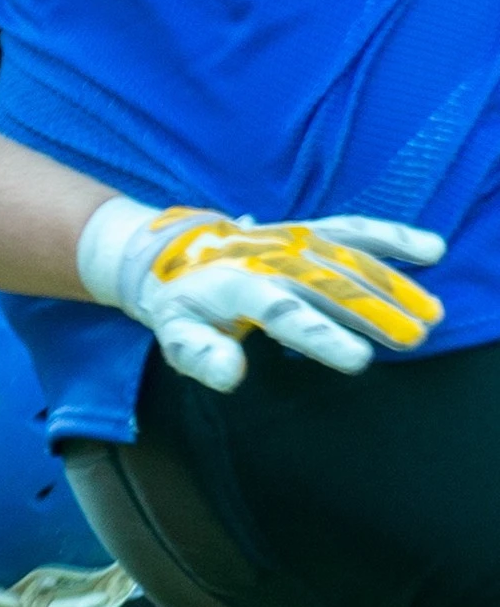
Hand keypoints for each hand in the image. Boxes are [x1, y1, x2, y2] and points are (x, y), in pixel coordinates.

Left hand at [77, 199, 445, 387]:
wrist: (176, 252)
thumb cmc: (182, 305)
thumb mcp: (175, 334)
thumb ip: (200, 355)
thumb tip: (230, 375)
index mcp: (235, 286)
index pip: (282, 312)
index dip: (319, 335)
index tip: (358, 360)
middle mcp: (270, 258)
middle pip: (328, 285)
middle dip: (372, 311)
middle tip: (412, 339)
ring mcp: (293, 241)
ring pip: (349, 259)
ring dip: (394, 284)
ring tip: (431, 314)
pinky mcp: (311, 231)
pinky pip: (354, 230)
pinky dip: (392, 237)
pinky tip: (431, 251)